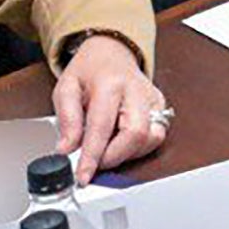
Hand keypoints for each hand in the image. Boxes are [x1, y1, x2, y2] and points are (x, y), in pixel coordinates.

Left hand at [52, 38, 164, 176]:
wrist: (112, 53)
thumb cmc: (89, 70)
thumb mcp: (66, 88)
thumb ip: (67, 119)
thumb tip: (67, 149)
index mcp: (111, 84)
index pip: (103, 127)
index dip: (93, 156)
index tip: (83, 176)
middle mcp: (137, 91)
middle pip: (136, 135)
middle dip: (114, 157)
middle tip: (95, 162)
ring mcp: (154, 99)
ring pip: (151, 139)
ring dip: (127, 153)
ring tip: (107, 147)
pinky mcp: (161, 107)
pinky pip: (156, 136)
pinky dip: (137, 147)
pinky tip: (120, 141)